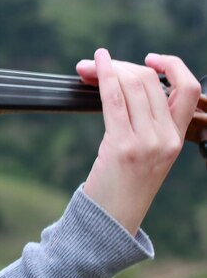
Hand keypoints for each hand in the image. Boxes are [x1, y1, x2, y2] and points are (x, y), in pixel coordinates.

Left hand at [76, 49, 199, 234]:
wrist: (111, 218)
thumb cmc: (122, 183)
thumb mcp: (145, 151)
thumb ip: (142, 121)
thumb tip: (121, 81)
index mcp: (178, 137)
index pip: (189, 89)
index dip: (172, 65)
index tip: (151, 58)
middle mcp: (168, 137)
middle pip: (150, 81)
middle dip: (121, 65)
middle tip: (99, 62)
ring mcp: (148, 142)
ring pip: (132, 84)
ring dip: (107, 69)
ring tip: (88, 66)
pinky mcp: (123, 146)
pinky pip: (113, 99)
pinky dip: (102, 76)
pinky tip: (91, 66)